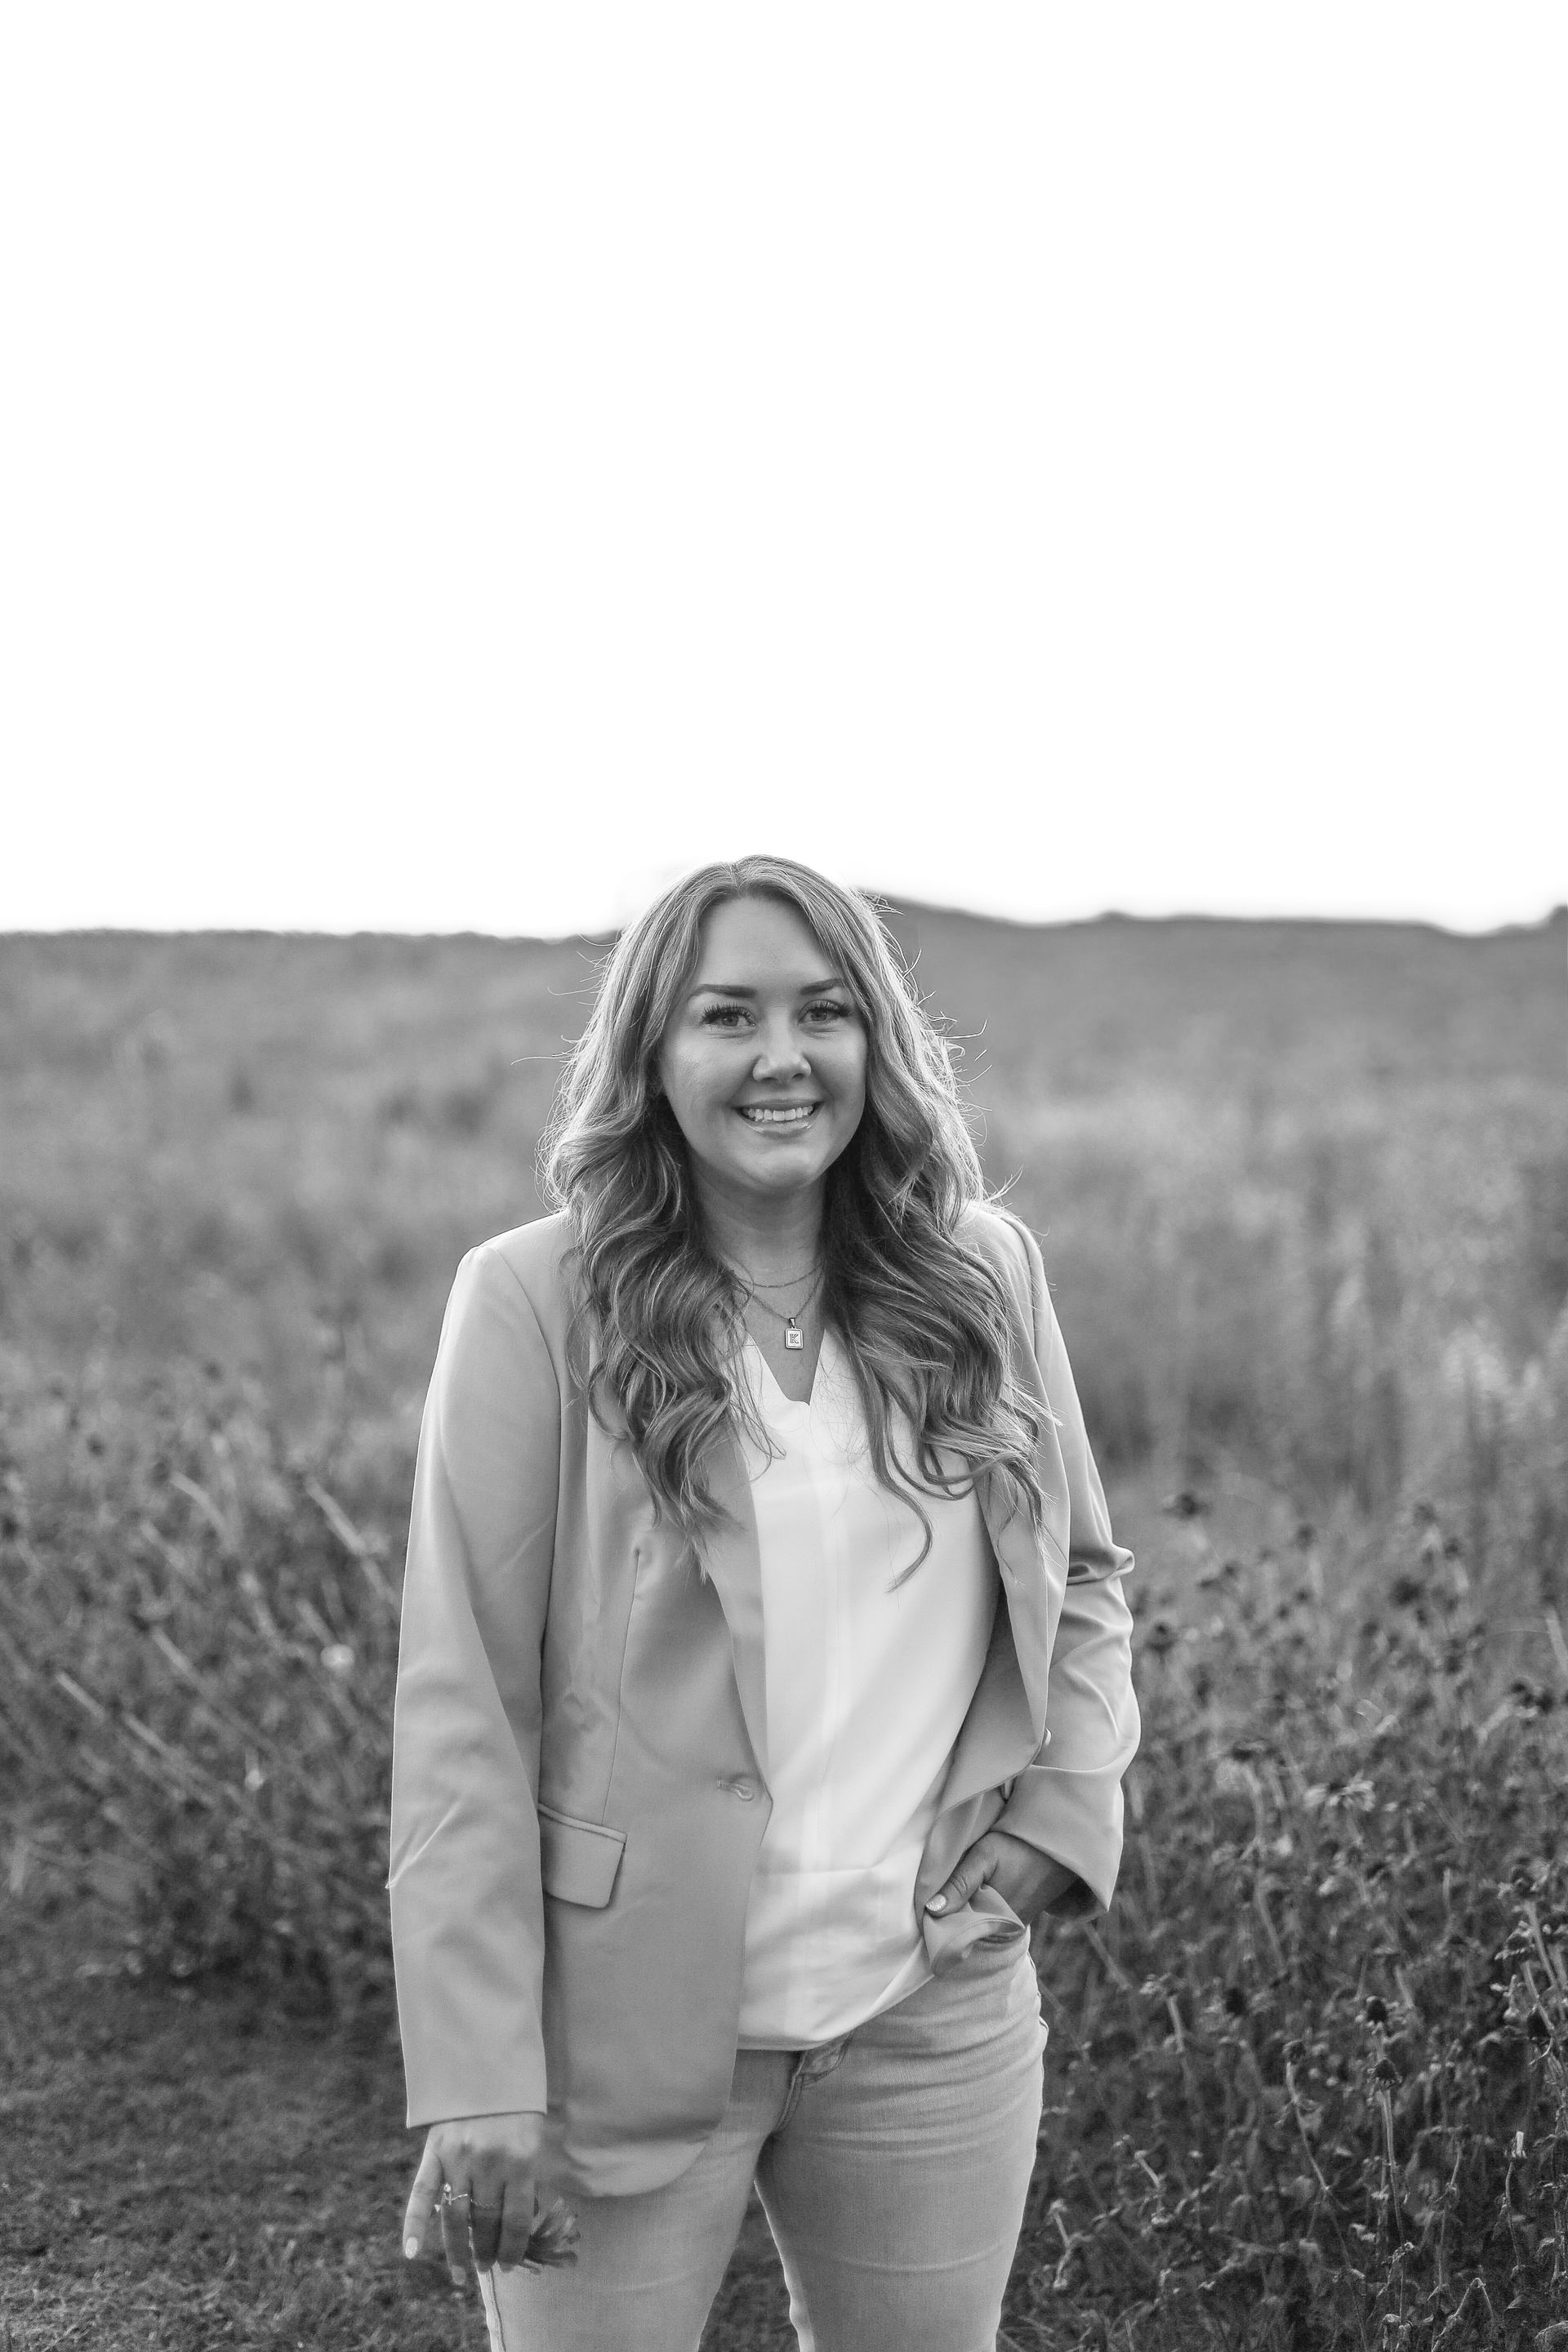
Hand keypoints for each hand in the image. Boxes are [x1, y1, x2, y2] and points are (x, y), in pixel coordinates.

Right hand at [402, 2110, 555, 2283]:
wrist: (487, 2065)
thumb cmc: (517, 2107)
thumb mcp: (535, 2139)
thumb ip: (528, 2178)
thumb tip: (521, 2228)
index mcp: (520, 2161)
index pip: (516, 2220)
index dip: (512, 2248)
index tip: (509, 2265)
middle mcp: (488, 2163)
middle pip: (486, 2222)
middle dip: (487, 2251)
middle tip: (486, 2267)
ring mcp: (458, 2158)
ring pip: (457, 2217)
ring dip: (458, 2250)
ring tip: (461, 2272)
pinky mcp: (434, 2151)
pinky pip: (422, 2194)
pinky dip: (414, 2225)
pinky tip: (412, 2253)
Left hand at [924, 1829, 1083, 1929]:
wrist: (1055, 1847)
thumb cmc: (1017, 1848)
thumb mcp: (984, 1857)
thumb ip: (959, 1884)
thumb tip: (931, 1911)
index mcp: (994, 1922)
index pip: (955, 1935)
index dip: (937, 1923)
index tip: (924, 1908)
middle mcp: (1003, 1932)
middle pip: (963, 1932)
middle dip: (948, 1919)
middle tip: (936, 1898)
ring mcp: (1010, 1929)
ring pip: (974, 1927)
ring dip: (961, 1914)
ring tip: (954, 1894)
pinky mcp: (1014, 1922)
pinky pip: (986, 1923)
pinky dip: (975, 1912)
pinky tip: (971, 1896)